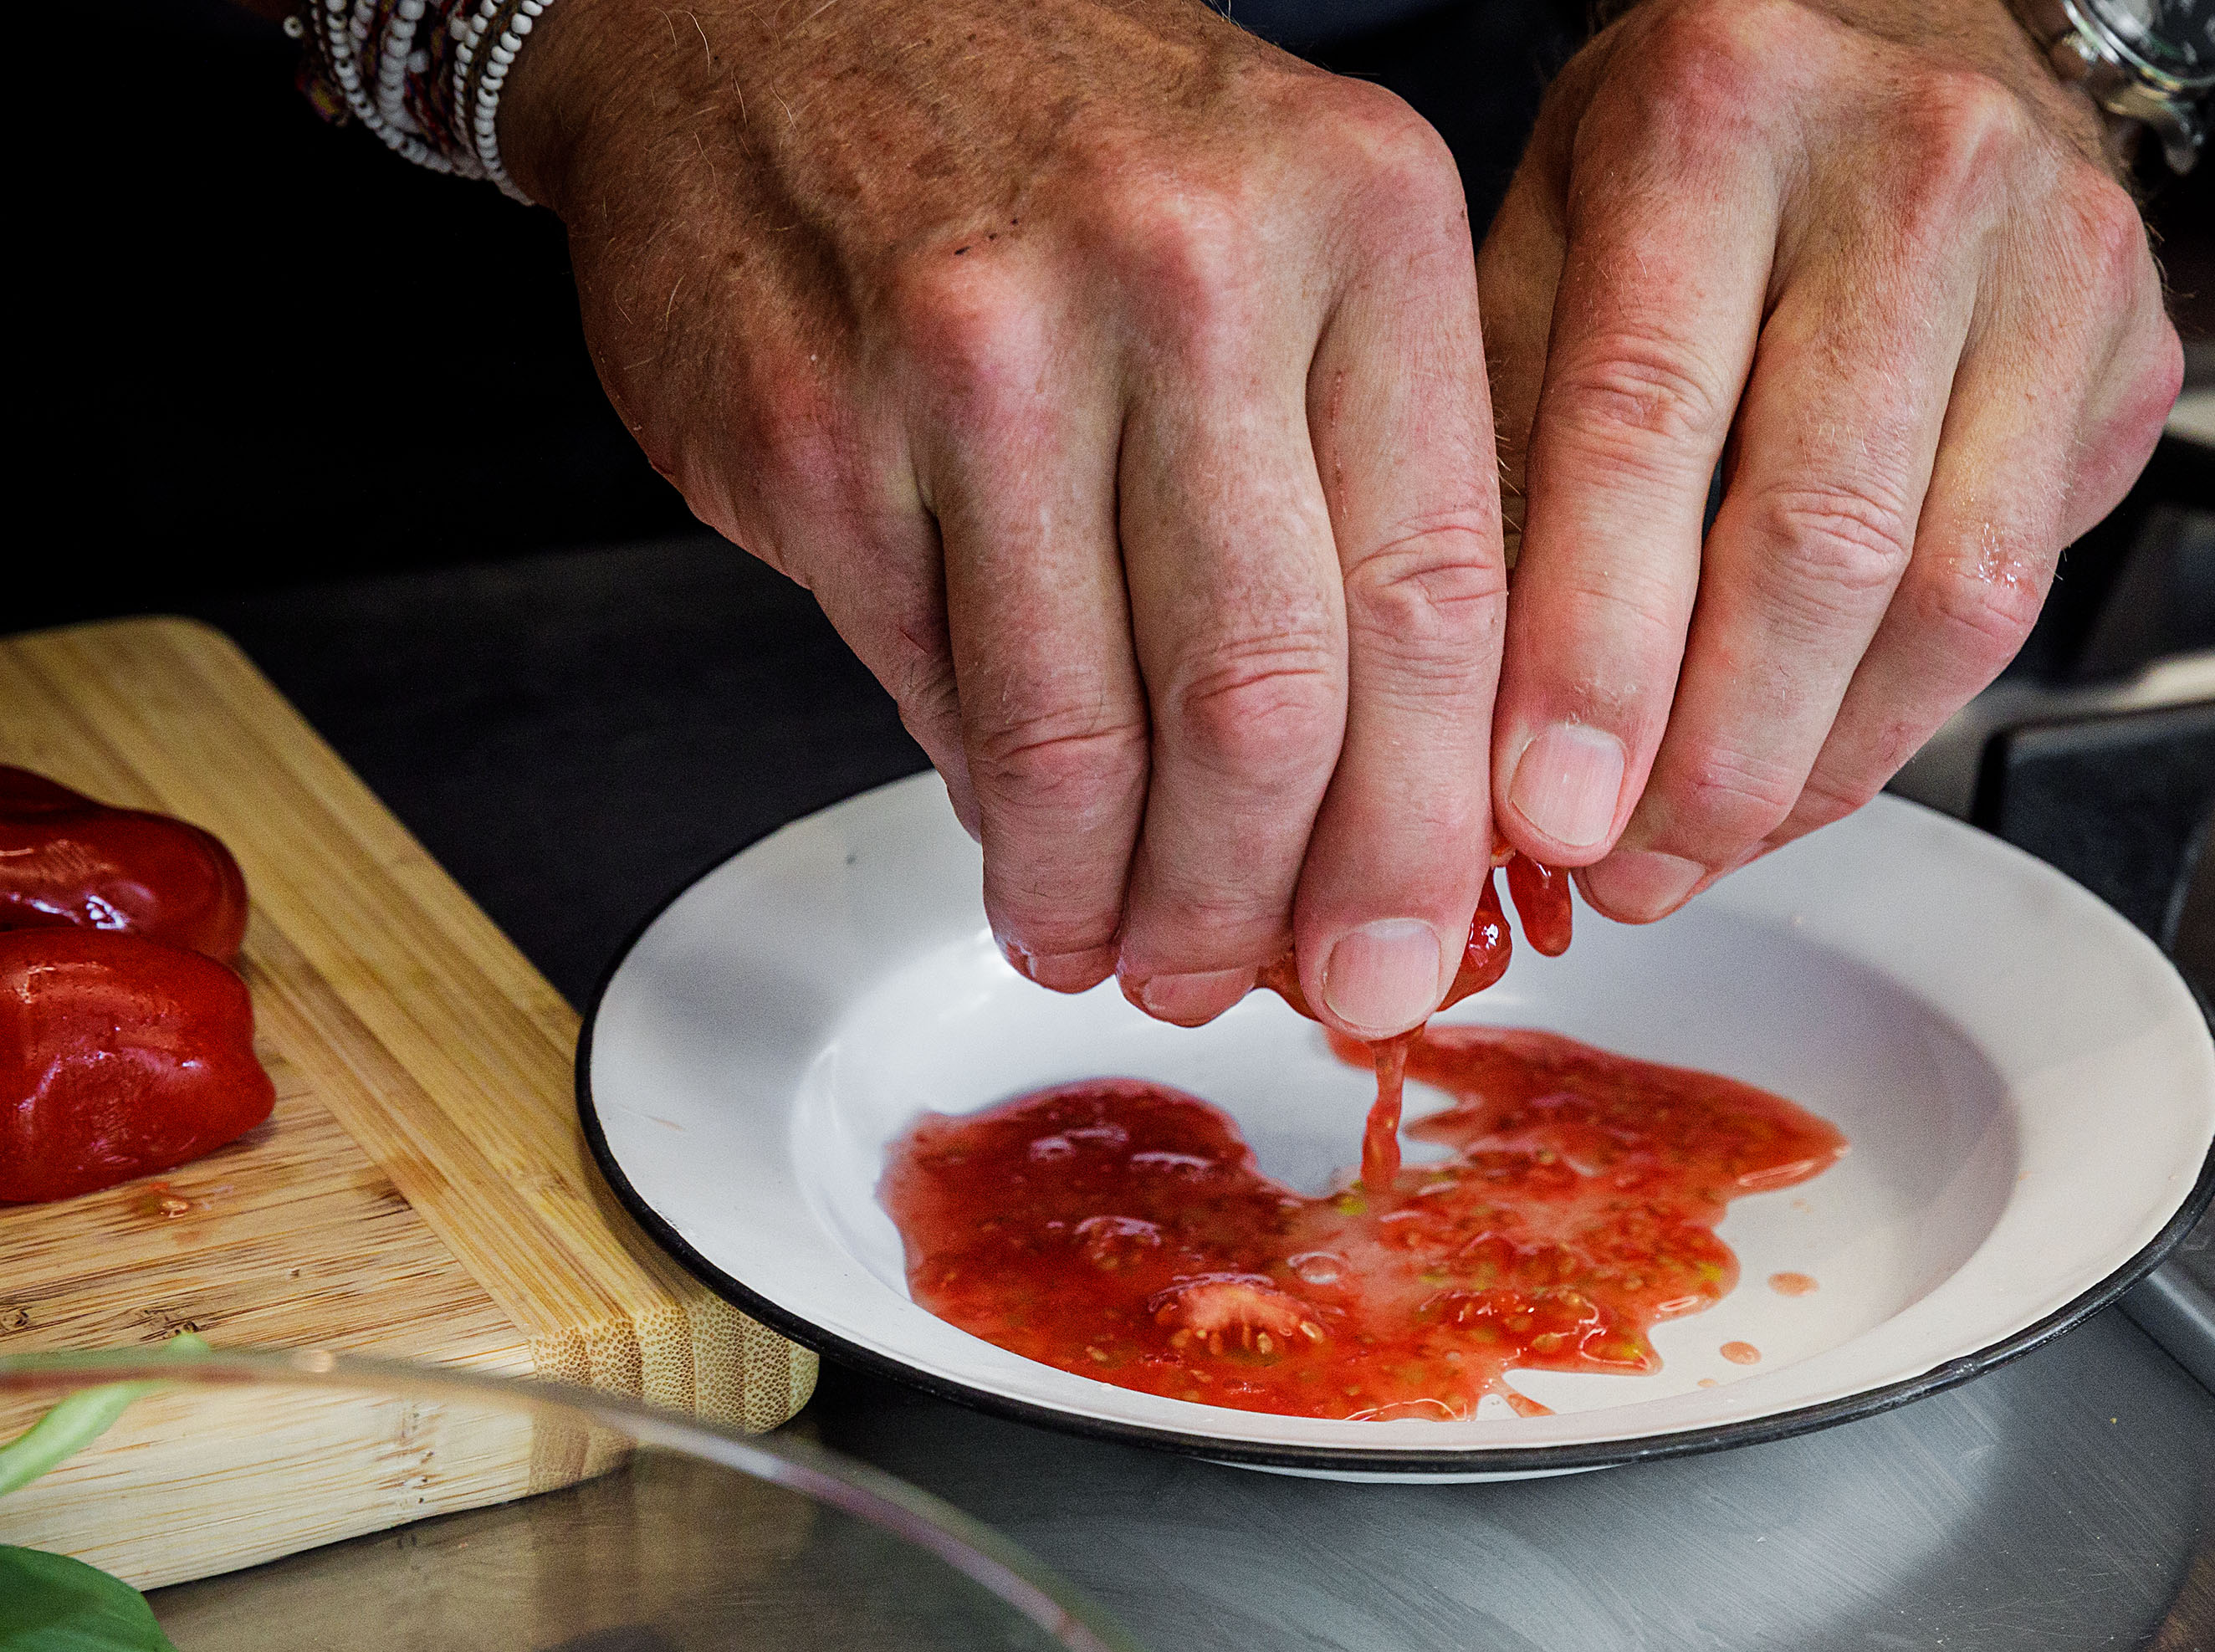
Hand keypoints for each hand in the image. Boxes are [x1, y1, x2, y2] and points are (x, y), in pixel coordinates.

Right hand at [500, 0, 1506, 1036]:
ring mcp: (987, 344)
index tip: (1412, 951)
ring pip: (1085, 732)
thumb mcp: (1289, 241)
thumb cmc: (1070, 146)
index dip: (1428, 826)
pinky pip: (939, 690)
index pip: (1439, 598)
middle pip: (1267, 698)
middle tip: (1263, 989)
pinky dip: (993, 806)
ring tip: (1120, 954)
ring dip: (1110, 895)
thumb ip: (1365, 488)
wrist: (775, 2)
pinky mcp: (825, 428)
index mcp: (1362, 219)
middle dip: (1266, 901)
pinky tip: (1026, 852)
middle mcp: (1185, 267)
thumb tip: (1390, 809)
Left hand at [1477, 0, 2180, 917]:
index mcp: (1719, 109)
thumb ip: (1507, 460)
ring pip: (1946, 595)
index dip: (1594, 643)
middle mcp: (1911, 165)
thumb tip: (1460, 726)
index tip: (1540, 803)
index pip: (1646, 418)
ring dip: (1809, 767)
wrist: (1910, 33)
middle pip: (1819, 533)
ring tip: (1697, 846)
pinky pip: (2015, 601)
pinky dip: (1894, 724)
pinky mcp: (2133, 356)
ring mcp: (2052, 259)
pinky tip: (1800, 773)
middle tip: (1621, 868)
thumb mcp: (1549, 244)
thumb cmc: (1700, 156)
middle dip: (1711, 752)